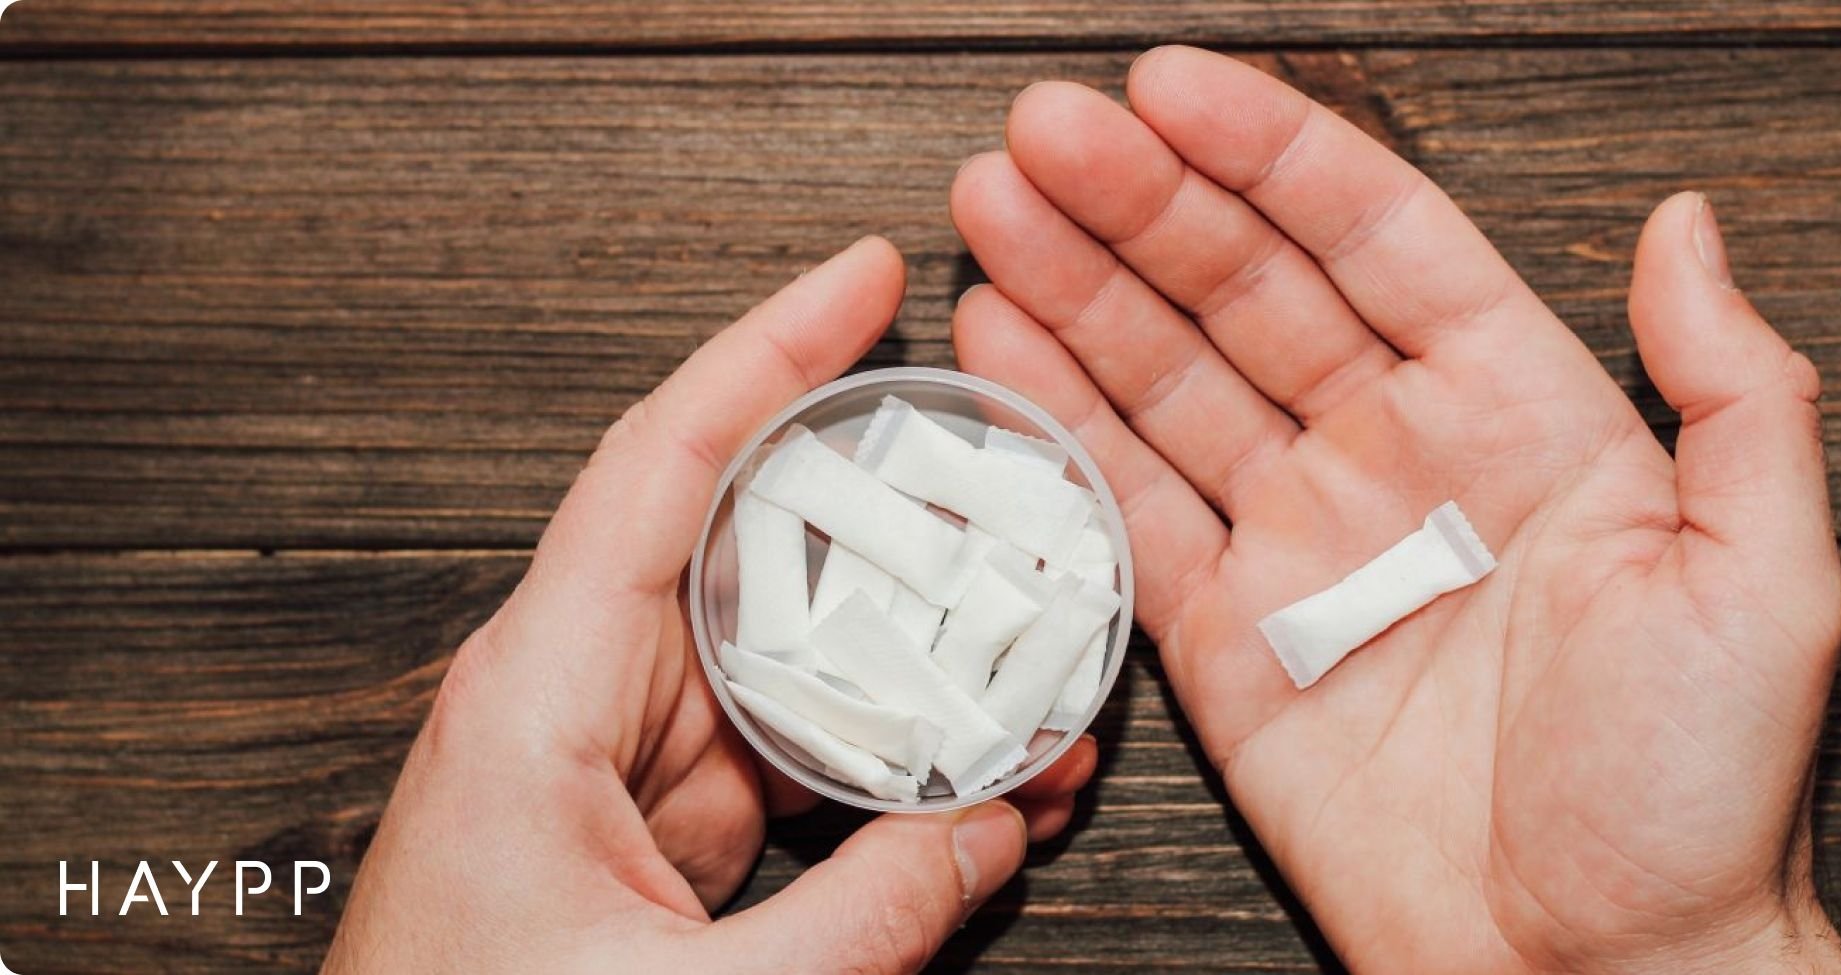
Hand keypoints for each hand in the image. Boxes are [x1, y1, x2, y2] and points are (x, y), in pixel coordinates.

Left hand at [324, 238, 1096, 973]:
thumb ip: (863, 920)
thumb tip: (986, 834)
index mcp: (539, 695)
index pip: (661, 465)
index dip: (768, 352)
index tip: (864, 276)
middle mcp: (574, 701)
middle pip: (753, 555)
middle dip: (895, 529)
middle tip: (1016, 501)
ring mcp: (616, 766)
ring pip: (789, 664)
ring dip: (907, 671)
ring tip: (1034, 682)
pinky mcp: (650, 832)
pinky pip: (785, 757)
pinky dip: (877, 766)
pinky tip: (967, 785)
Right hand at [950, 48, 1840, 973]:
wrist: (1594, 971)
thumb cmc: (1697, 793)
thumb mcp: (1768, 576)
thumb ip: (1736, 387)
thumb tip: (1688, 223)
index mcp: (1520, 412)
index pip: (1378, 240)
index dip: (1272, 156)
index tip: (1172, 88)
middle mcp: (1397, 458)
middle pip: (1246, 289)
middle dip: (1140, 203)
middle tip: (1042, 129)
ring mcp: (1302, 543)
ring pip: (1170, 380)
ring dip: (1079, 288)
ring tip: (994, 200)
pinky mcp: (1226, 640)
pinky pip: (1129, 511)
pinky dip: (1062, 428)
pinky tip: (1003, 343)